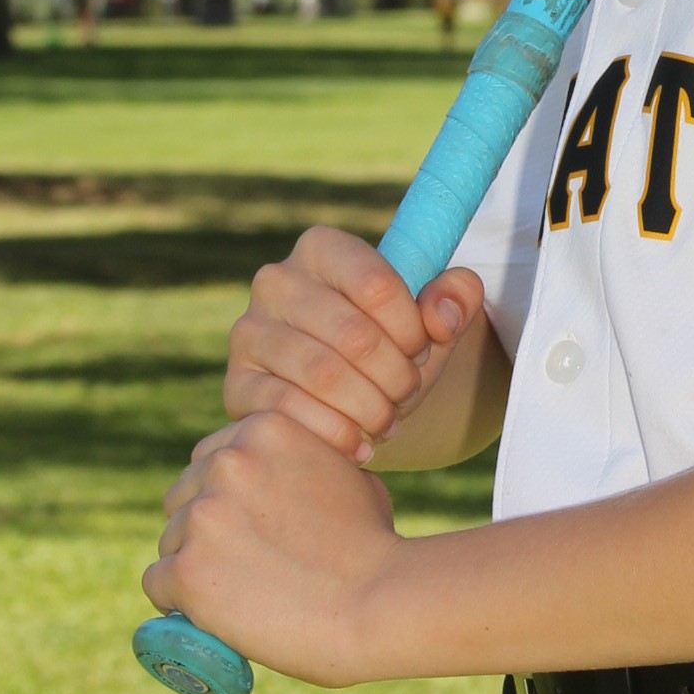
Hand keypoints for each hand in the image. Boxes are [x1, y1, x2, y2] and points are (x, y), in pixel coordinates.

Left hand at [144, 410, 406, 686]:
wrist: (380, 601)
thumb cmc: (373, 547)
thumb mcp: (344, 472)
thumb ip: (299, 464)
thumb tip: (276, 482)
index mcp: (263, 428)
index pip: (211, 459)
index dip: (227, 498)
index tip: (246, 529)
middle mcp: (226, 462)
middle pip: (182, 498)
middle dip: (204, 529)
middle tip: (238, 566)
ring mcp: (204, 515)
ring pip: (170, 542)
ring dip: (194, 566)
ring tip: (237, 594)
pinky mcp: (187, 568)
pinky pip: (158, 584)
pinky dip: (178, 603)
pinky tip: (210, 614)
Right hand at [225, 226, 482, 459]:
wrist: (352, 392)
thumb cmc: (393, 344)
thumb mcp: (433, 318)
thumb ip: (456, 298)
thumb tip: (442, 316)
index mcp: (321, 247)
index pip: (376, 284)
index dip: (412, 328)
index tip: (423, 349)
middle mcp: (276, 281)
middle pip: (353, 335)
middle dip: (395, 375)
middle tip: (408, 392)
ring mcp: (249, 333)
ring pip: (321, 374)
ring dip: (369, 408)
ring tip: (388, 420)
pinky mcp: (237, 385)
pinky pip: (286, 411)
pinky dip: (333, 434)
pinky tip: (359, 446)